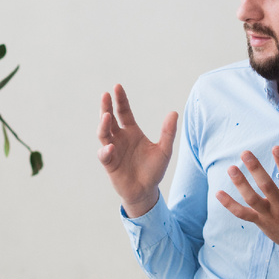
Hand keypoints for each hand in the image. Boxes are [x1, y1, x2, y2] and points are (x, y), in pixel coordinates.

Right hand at [97, 84, 177, 217]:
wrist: (146, 191)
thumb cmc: (153, 170)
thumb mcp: (164, 150)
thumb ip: (168, 132)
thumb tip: (174, 112)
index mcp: (132, 131)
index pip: (123, 112)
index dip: (120, 100)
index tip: (117, 87)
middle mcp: (120, 138)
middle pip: (109, 119)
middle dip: (106, 107)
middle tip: (105, 95)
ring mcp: (113, 150)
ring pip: (103, 134)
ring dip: (103, 125)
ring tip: (106, 117)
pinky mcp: (110, 164)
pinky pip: (105, 155)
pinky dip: (106, 151)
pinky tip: (111, 147)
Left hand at [216, 146, 278, 243]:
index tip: (276, 147)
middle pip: (267, 186)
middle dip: (256, 169)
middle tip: (245, 153)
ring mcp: (269, 214)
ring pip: (252, 199)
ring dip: (241, 184)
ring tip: (231, 168)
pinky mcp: (259, 221)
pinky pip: (242, 214)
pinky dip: (230, 205)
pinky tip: (218, 192)